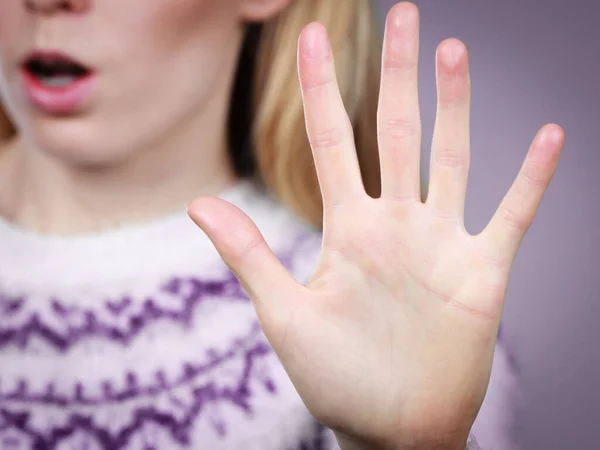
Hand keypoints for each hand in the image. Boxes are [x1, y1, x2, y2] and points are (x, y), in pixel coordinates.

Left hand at [188, 2, 563, 448]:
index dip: (321, 87)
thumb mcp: (285, 315)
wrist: (393, 428)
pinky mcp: (482, 272)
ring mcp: (441, 243)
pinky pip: (512, 216)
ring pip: (451, 158)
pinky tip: (546, 136)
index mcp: (348, 228)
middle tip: (406, 14)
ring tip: (454, 51)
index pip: (331, 140)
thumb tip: (197, 203)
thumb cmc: (337, 378)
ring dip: (455, 106)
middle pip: (396, 131)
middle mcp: (396, 223)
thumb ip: (249, 256)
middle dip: (399, 73)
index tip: (313, 35)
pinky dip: (530, 179)